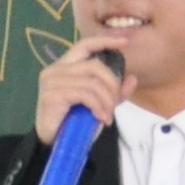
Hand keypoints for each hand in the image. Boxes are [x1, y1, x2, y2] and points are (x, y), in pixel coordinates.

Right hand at [33, 35, 129, 149]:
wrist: (54, 143)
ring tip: (108, 115)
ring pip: (92, 82)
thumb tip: (132, 78)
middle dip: (112, 84)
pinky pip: (85, 95)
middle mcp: (56, 69)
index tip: (125, 42)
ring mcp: (52, 81)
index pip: (85, 45)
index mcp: (65, 66)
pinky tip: (102, 118)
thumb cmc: (74, 122)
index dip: (105, 41)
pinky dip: (98, 106)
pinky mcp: (52, 95)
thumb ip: (114, 91)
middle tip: (114, 104)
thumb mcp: (99, 104)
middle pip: (94, 65)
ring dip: (106, 100)